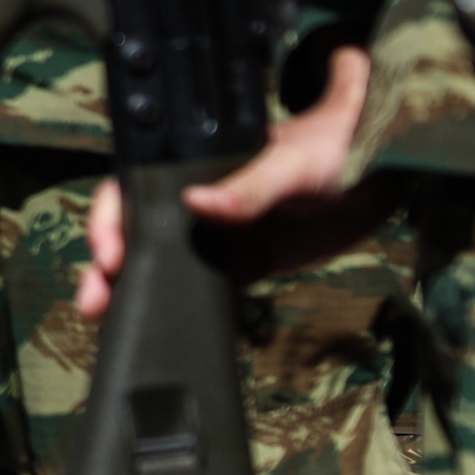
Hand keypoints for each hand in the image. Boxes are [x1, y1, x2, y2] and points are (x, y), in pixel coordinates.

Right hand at [77, 46, 382, 314]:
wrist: (380, 178)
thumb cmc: (332, 149)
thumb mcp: (291, 162)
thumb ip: (248, 185)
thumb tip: (197, 203)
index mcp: (194, 163)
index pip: (132, 187)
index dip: (111, 219)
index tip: (110, 254)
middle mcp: (193, 197)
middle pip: (133, 229)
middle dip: (105, 263)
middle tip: (93, 298)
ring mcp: (215, 233)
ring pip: (156, 259)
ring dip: (128, 286)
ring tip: (104, 314)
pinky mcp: (240, 264)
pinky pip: (199, 285)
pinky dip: (175, 303)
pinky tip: (158, 325)